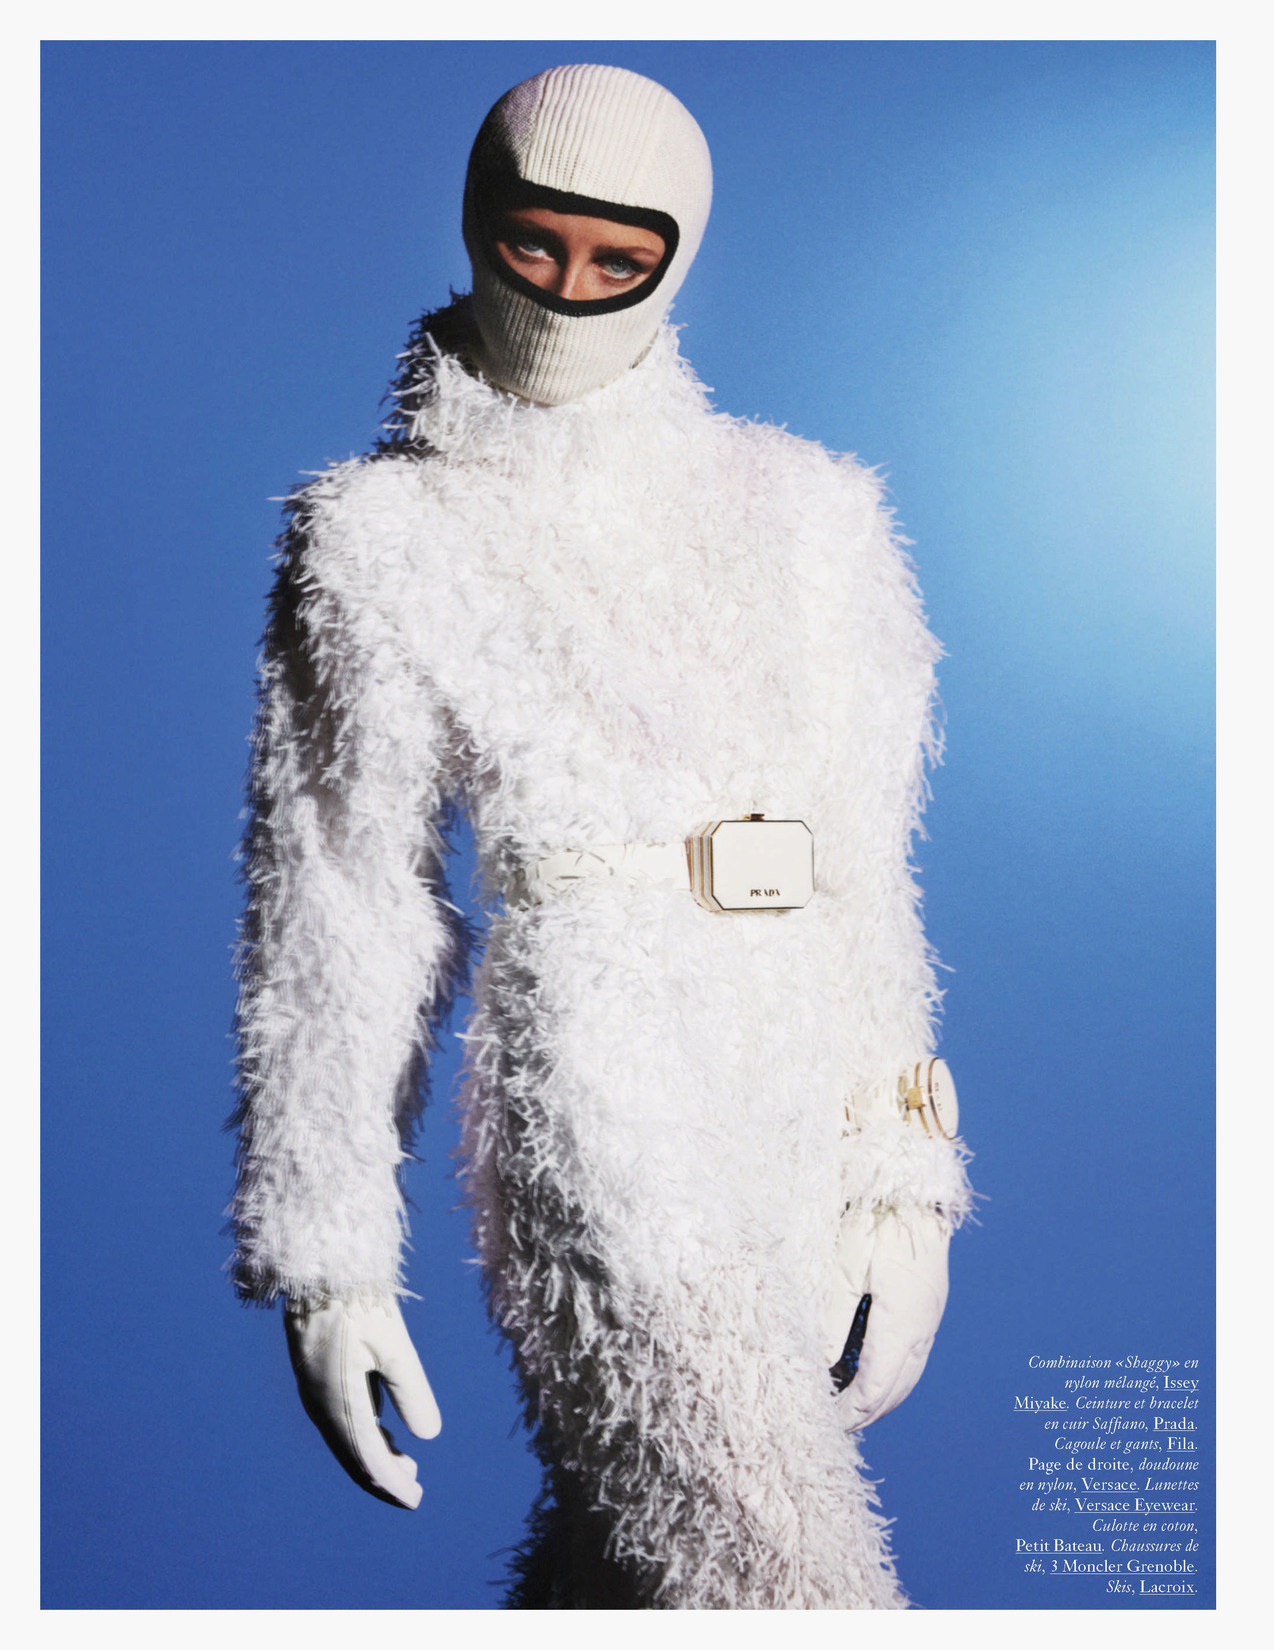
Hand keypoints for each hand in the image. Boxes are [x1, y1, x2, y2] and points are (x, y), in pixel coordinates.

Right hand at [284, 1296, 440, 1508]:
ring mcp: (315, 1390)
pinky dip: (364, 1433)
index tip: (416, 1500)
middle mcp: (320, 1404)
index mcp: (337, 1402)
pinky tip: (385, 1433)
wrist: (316, 1263)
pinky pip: (340, 1418)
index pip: (367, 1459)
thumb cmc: (358, 1299)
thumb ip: (411, 1391)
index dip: (392, 1484)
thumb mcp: (393, 1344)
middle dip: (383, 1477)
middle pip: (352, 1455)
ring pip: (346, 1438)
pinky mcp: (317, 1374)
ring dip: (375, 1456)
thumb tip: (428, 1436)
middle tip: (415, 1493)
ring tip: (408, 1466)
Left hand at [824, 1206, 949, 1430]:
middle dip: (868, 1411)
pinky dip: (893, 1373)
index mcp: (902, 1323)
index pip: (877, 1386)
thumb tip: (818, 1363)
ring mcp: (930, 1316)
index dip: (853, 1411)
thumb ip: (831, 1318)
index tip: (829, 1425)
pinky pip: (914, 1354)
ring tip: (852, 1407)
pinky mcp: (929, 1304)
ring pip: (909, 1374)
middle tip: (837, 1426)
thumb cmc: (874, 1220)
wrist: (912, 1187)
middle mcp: (923, 1327)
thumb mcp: (843, 1266)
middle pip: (897, 1388)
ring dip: (883, 1396)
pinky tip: (872, 1372)